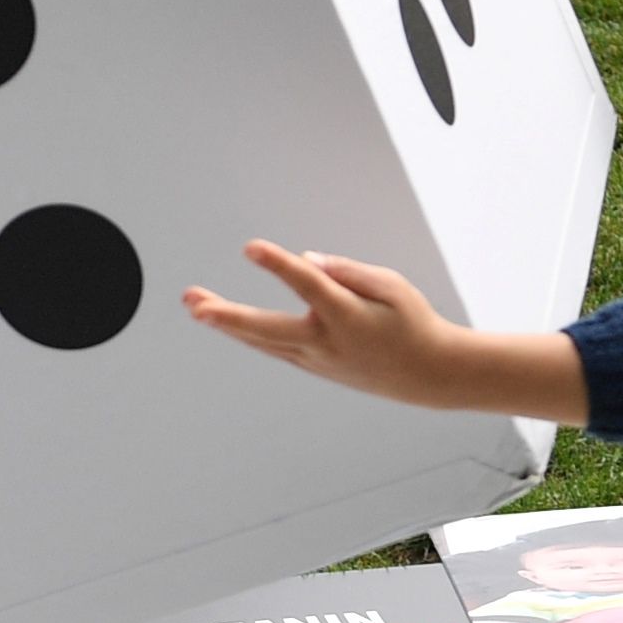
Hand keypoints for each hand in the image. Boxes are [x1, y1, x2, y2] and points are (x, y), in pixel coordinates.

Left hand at [182, 244, 590, 422]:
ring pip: (262, 341)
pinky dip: (247, 333)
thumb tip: (304, 262)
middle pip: (267, 330)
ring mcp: (315, 360)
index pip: (306, 285)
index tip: (251, 247)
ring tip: (194, 304)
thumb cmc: (412, 321)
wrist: (429, 375)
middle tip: (194, 304)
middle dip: (228, 316)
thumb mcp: (390, 286)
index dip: (277, 265)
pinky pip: (273, 347)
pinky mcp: (313, 366)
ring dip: (227, 323)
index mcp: (348, 316)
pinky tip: (224, 319)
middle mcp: (325, 343)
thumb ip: (346, 270)